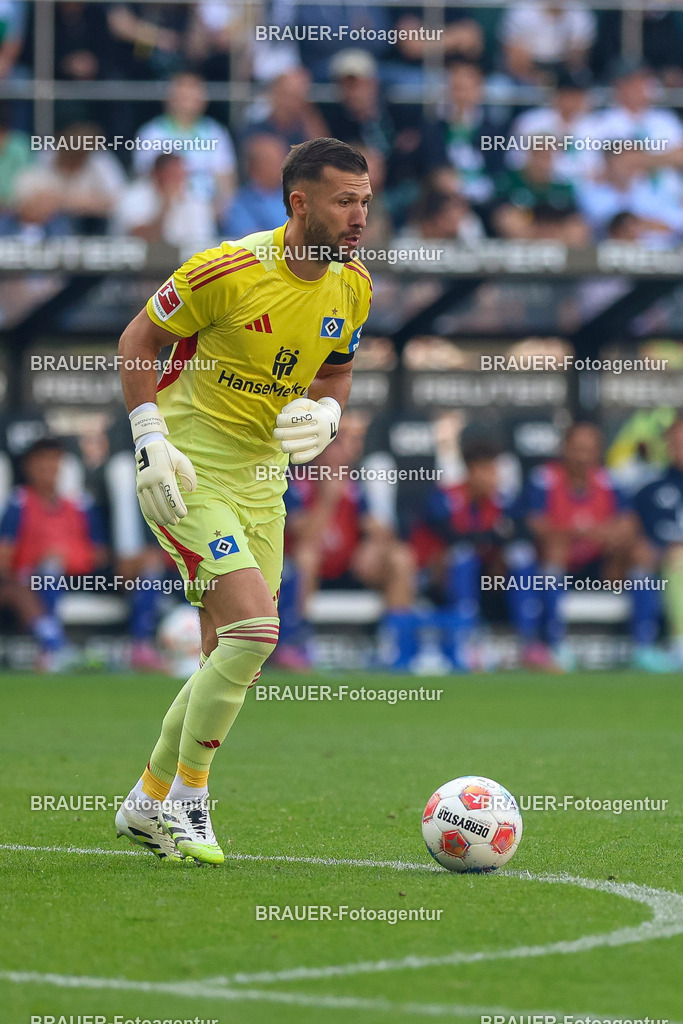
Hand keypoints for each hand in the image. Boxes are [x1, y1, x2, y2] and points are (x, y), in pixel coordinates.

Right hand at [129, 403, 196, 525]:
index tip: (184, 514)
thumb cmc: (170, 454)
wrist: (148, 446)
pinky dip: (149, 512)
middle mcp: (152, 480)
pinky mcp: (138, 486)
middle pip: (161, 503)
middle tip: (177, 522)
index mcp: (164, 474)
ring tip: (168, 523)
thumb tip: (191, 491)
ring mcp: (143, 484)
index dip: (177, 508)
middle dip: (170, 515)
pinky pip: (143, 502)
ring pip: (151, 505)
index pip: (171, 496)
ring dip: (160, 516)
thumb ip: (189, 475)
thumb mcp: (182, 460)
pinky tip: (156, 518)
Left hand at [273, 397, 340, 464]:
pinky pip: (304, 458)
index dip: (283, 420)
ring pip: (297, 447)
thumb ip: (294, 406)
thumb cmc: (312, 412)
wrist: (331, 422)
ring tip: (282, 442)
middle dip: (280, 433)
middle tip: (276, 432)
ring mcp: (320, 442)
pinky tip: (291, 452)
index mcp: (318, 416)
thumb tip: (283, 414)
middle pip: (295, 433)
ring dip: (284, 445)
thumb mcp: (306, 403)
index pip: (297, 419)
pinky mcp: (318, 451)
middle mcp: (321, 430)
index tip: (279, 419)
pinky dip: (294, 457)